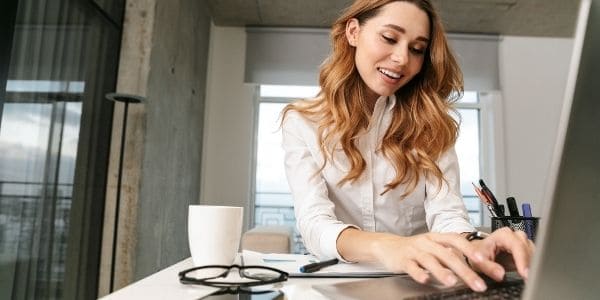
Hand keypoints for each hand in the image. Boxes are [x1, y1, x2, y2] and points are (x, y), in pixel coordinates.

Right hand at [369, 232, 489, 291]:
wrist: (387, 245)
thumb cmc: (415, 248)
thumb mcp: (434, 247)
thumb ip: (452, 255)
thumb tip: (476, 263)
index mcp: (437, 238)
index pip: (457, 240)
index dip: (471, 250)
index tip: (485, 261)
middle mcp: (427, 242)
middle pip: (448, 255)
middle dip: (465, 270)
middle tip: (479, 284)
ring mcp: (415, 251)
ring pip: (430, 260)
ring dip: (442, 271)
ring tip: (453, 282)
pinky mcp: (403, 260)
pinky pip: (411, 267)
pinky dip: (419, 273)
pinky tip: (425, 280)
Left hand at [465, 227, 534, 281]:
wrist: (478, 253)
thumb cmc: (478, 253)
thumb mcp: (479, 259)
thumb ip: (489, 266)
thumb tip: (501, 274)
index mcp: (504, 235)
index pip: (517, 245)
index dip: (522, 260)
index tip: (524, 273)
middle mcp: (515, 236)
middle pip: (528, 248)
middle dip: (530, 264)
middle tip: (530, 279)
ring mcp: (522, 243)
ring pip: (534, 253)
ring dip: (532, 266)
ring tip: (530, 279)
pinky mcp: (526, 251)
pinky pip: (533, 258)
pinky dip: (532, 267)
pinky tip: (529, 276)